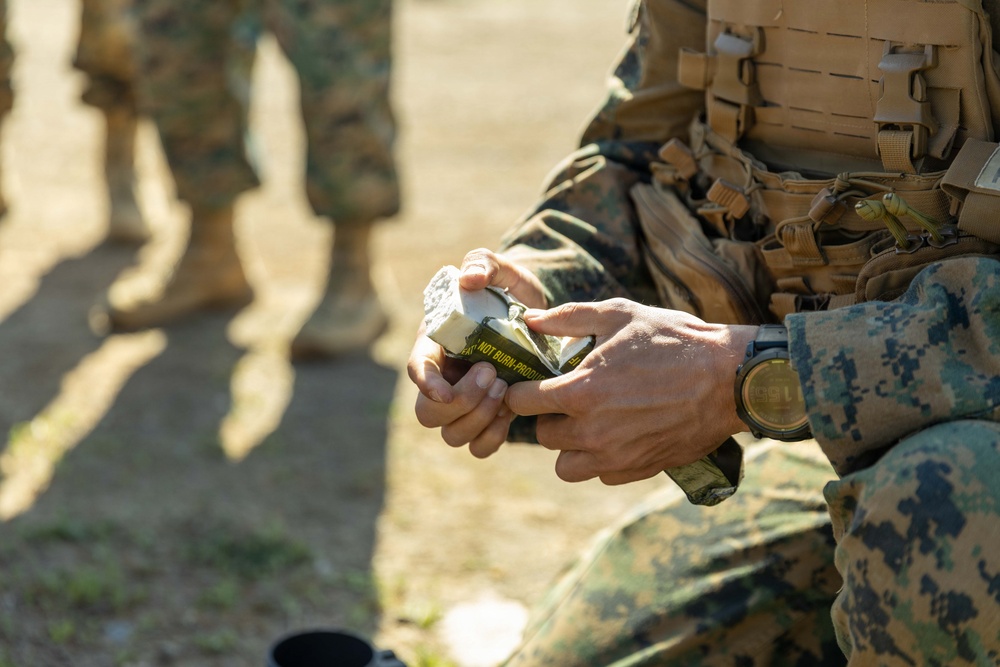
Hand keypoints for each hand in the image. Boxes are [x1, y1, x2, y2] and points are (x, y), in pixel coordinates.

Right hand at [406, 249, 547, 457]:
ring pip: (452, 435)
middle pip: (428, 414)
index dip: (425, 384)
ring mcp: (462, 404)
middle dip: (460, 402)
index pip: (416, 369)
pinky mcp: (485, 420)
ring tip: (505, 390)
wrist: (537, 317)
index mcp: (435, 343)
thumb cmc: (509, 291)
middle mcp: (442, 378)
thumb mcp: (500, 270)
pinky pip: (478, 447)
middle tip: (493, 374)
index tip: (445, 391)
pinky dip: (492, 437)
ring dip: (478, 419)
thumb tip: (469, 278)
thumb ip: (483, 264)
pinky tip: (510, 413)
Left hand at [504, 299, 755, 484]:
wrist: (731, 379)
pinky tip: (620, 434)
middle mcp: (592, 431)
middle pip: (542, 435)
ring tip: (590, 422)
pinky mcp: (639, 470)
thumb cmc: (675, 341)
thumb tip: (530, 320)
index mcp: (580, 391)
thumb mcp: (620, 315)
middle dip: (549, 415)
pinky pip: (601, 475)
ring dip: (571, 446)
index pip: (521, 401)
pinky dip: (603, 460)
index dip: (522, 389)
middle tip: (569, 397)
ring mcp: (615, 456)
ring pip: (565, 466)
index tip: (532, 383)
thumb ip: (568, 318)